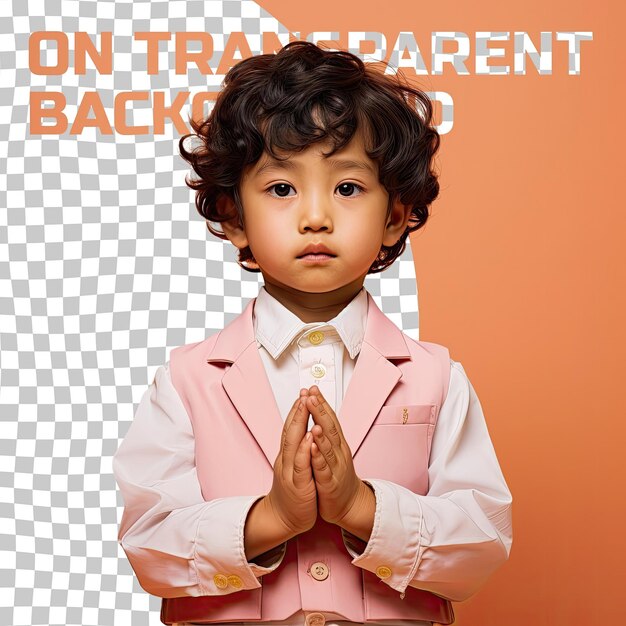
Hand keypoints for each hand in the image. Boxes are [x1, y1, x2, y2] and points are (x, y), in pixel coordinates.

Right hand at [266, 392, 317, 535]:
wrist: (284, 519)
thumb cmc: (293, 491)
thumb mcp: (293, 465)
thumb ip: (296, 447)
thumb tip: (301, 429)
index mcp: (287, 454)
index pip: (291, 427)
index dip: (297, 409)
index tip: (304, 393)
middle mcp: (286, 460)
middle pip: (289, 430)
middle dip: (297, 410)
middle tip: (304, 393)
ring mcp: (290, 472)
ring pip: (293, 444)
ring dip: (299, 424)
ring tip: (305, 406)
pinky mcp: (298, 486)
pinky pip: (301, 465)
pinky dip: (304, 451)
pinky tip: (309, 439)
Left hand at [306, 386, 364, 525]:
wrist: (349, 504)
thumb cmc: (337, 476)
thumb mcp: (334, 451)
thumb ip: (327, 433)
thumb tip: (320, 412)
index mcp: (337, 444)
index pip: (329, 419)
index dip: (322, 403)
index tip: (313, 388)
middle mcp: (339, 452)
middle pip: (330, 427)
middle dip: (320, 409)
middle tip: (312, 394)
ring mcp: (336, 467)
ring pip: (328, 445)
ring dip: (320, 428)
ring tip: (314, 415)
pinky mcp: (330, 483)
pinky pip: (323, 468)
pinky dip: (318, 456)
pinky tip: (313, 446)